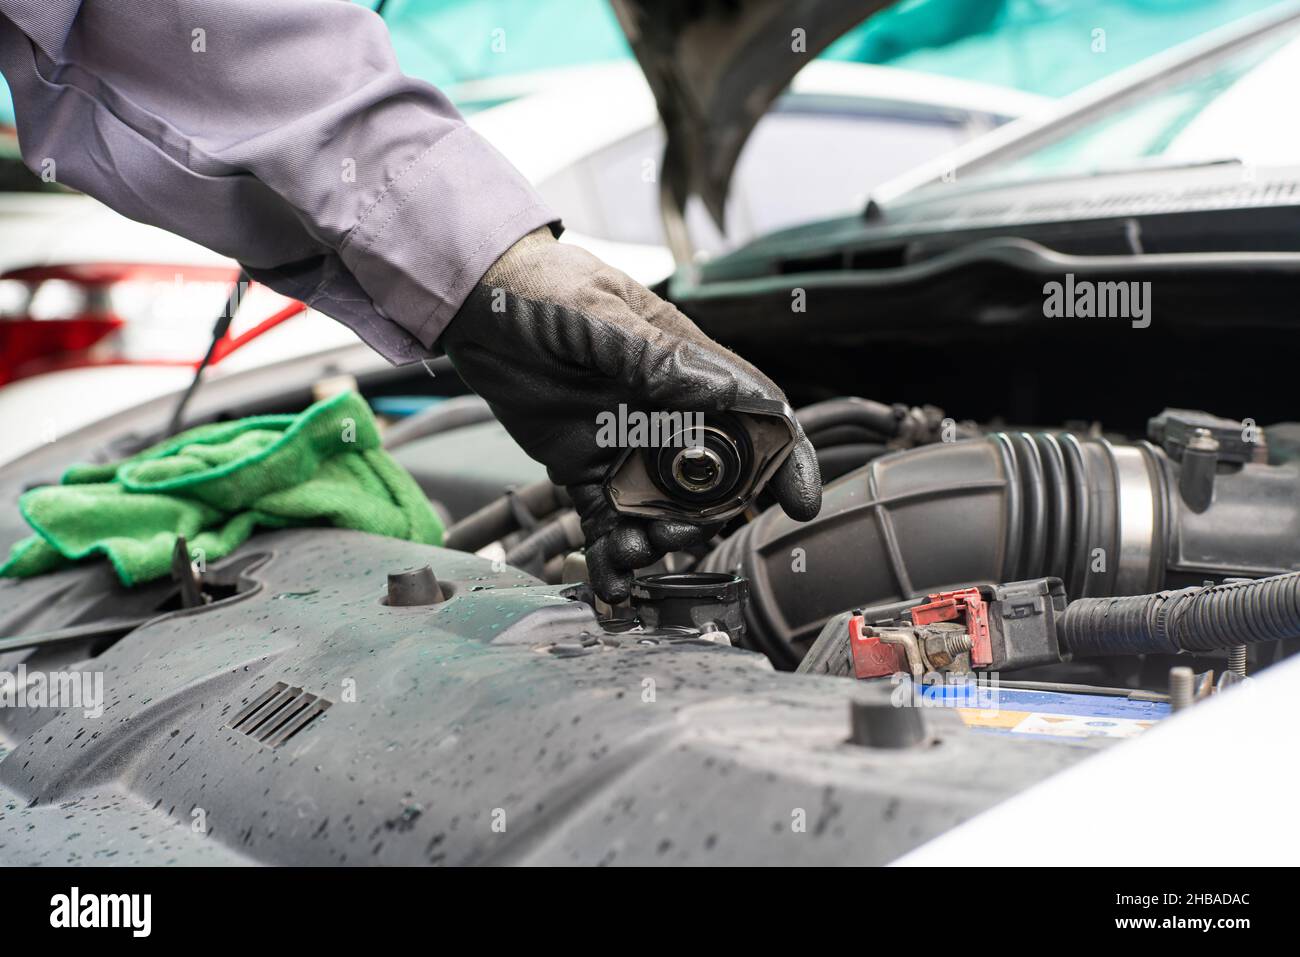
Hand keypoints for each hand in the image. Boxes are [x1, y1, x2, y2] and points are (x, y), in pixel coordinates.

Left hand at [440, 228, 820, 600]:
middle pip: (716, 481)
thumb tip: (717, 392)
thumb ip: (654, 356)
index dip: (787, 460)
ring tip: (632, 551)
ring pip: (664, 509)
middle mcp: (666, 412)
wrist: (476, 302)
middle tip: (675, 532)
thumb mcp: (598, 314)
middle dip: (706, 518)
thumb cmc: (542, 288)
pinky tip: (611, 583)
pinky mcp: (585, 468)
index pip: (757, 416)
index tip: (798, 501)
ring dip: (658, 541)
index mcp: (686, 366)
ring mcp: (627, 444)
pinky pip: (608, 521)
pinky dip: (612, 555)